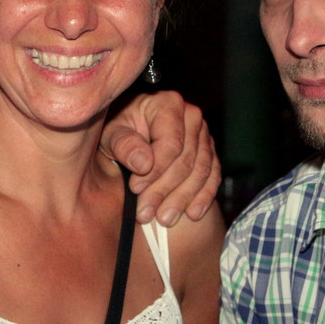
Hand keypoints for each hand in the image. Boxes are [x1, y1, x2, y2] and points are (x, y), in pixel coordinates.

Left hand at [101, 91, 219, 226]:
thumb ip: (124, 145)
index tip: (135, 189)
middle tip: (146, 214)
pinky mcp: (209, 151)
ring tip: (164, 219)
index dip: (154, 171)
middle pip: (186, 160)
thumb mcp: (111, 134)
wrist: (132, 133)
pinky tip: (192, 214)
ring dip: (183, 199)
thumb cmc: (119, 132)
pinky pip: (212, 175)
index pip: (170, 144)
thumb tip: (143, 163)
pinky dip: (203, 196)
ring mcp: (203, 134)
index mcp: (168, 104)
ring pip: (200, 171)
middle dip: (166, 191)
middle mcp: (191, 116)